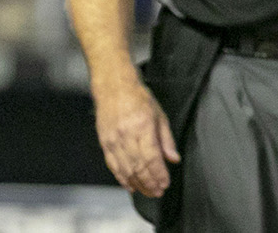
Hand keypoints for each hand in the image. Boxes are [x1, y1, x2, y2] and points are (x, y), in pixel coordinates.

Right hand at [93, 75, 178, 197]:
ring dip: (137, 183)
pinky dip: (120, 177)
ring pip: (125, 168)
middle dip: (149, 183)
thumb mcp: (159, 115)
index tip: (165, 183)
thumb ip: (166, 139)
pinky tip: (129, 185)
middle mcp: (126, 135)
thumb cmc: (137, 97)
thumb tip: (173, 159)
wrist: (113, 85)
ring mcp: (113, 139)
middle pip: (138, 167)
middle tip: (157, 192)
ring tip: (146, 192)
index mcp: (142, 127)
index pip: (152, 158)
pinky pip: (112, 164)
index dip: (159, 174)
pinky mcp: (104, 141)